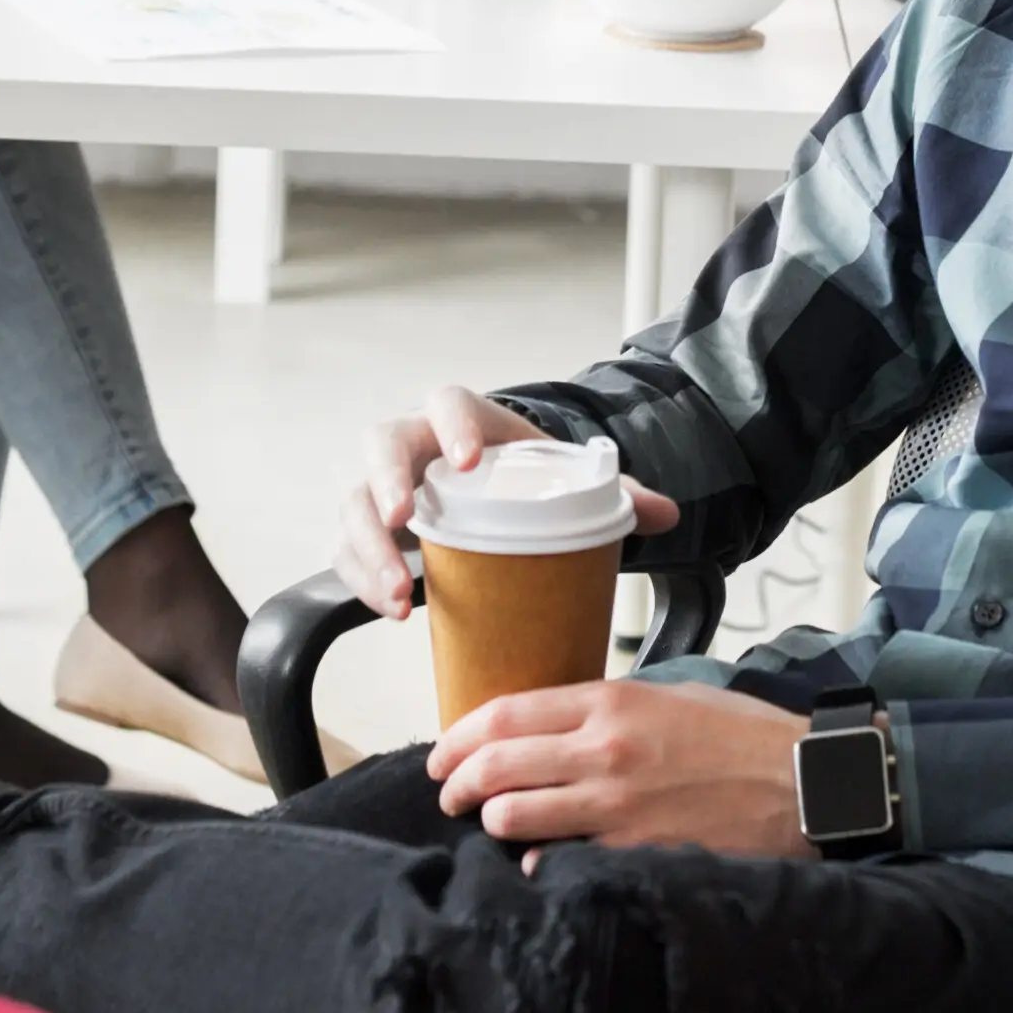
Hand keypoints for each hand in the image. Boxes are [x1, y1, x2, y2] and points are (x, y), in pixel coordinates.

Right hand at [341, 383, 674, 614]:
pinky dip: (362, 581)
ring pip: (354, 505)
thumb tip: (666, 513)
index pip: (447, 401)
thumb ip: (614, 493)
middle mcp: (412, 445)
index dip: (451, 425)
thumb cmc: (520, 477)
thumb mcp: (563, 477)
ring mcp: (383, 488)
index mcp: (462, 418)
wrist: (486, 490)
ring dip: (369, 550)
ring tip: (400, 596)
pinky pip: (346, 550)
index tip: (464, 460)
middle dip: (386, 482)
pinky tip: (391, 610)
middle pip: (380, 445)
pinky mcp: (367, 531)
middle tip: (404, 521)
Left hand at [435, 676, 810, 858]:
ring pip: (512, 816)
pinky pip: (558, 861)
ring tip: (497, 825)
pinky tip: (546, 860)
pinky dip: (541, 863)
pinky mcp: (635, 851)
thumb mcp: (671, 697)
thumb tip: (553, 729)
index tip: (444, 754)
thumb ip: (607, 709)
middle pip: (493, 764)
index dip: (458, 736)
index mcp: (612, 702)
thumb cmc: (745, 738)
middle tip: (451, 794)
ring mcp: (616, 805)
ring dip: (494, 822)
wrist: (806, 784)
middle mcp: (604, 750)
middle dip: (457, 783)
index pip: (504, 713)